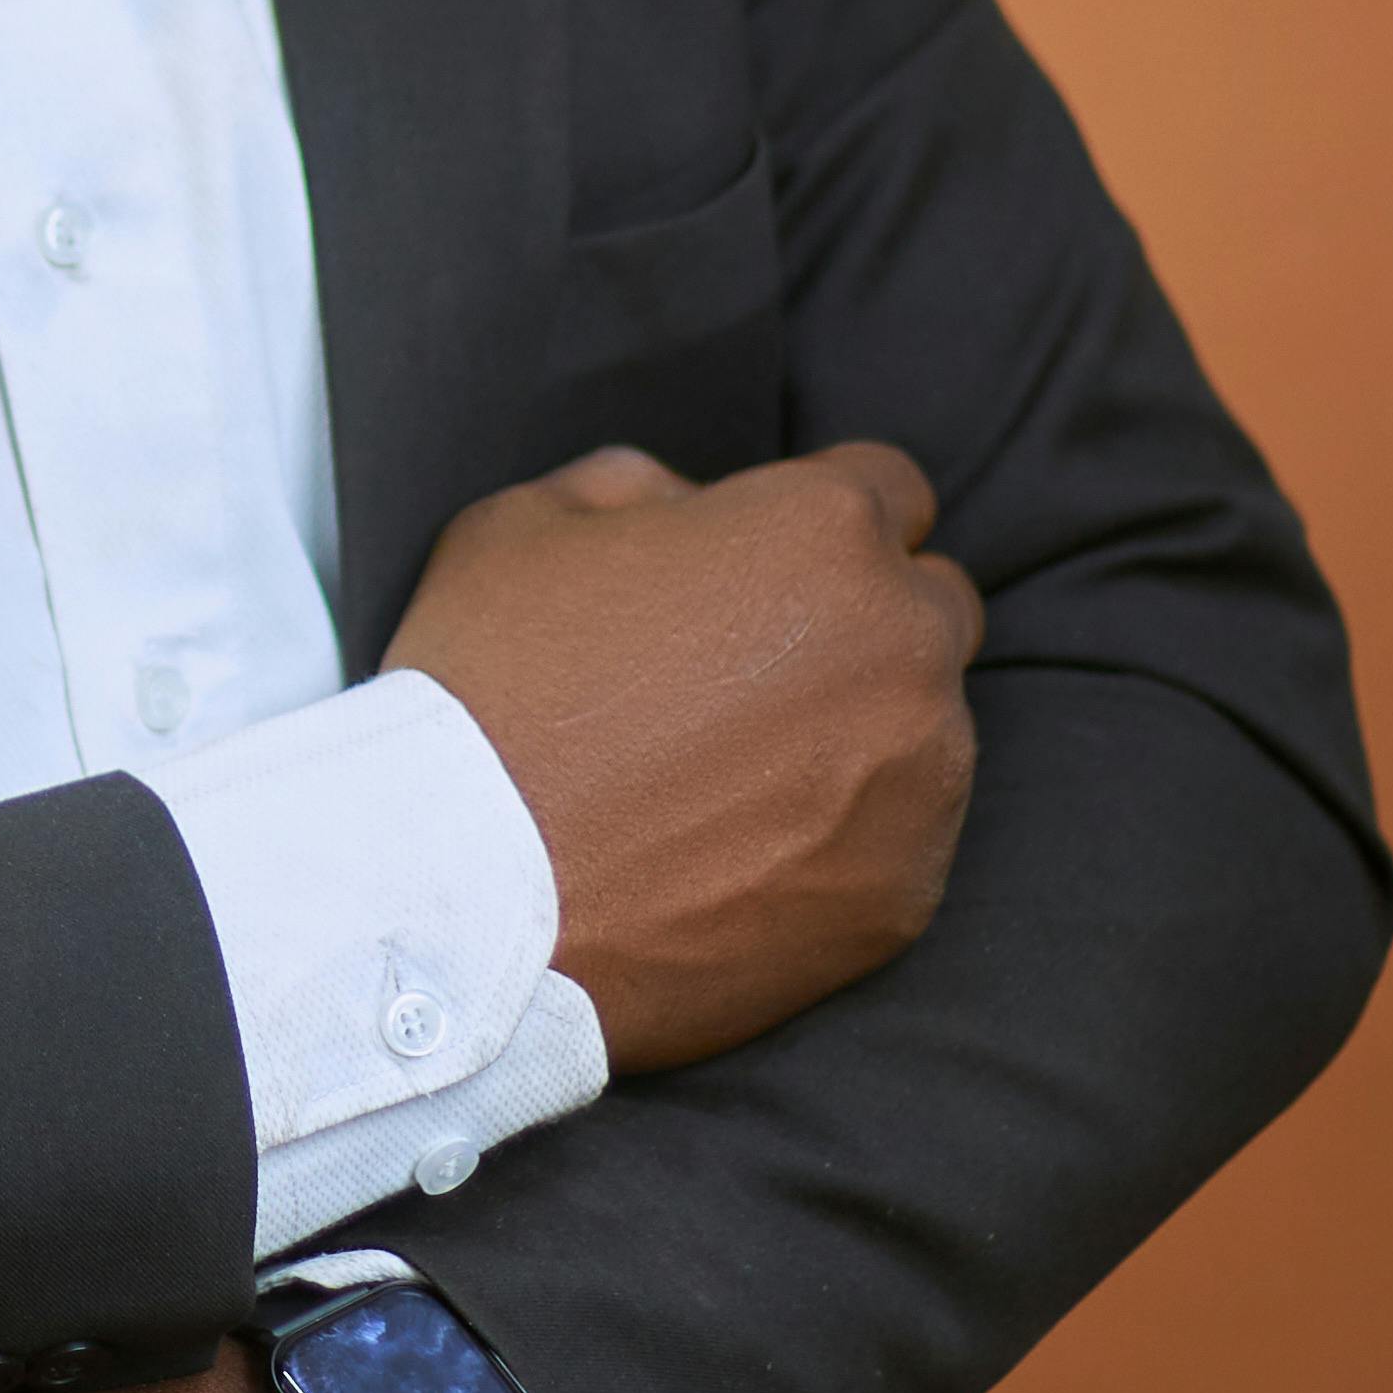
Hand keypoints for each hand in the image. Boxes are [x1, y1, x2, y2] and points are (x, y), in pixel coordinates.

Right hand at [380, 441, 981, 1065]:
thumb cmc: (482, 697)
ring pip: (926, 732)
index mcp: (823, 531)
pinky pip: (901, 845)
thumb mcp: (523, 523)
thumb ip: (643, 488)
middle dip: (862, 625)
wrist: (461, 904)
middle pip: (932, 609)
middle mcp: (902, 646)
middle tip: (749, 679)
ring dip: (859, 737)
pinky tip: (738, 858)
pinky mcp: (902, 895)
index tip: (766, 574)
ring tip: (731, 784)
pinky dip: (842, 844)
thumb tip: (693, 509)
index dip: (818, 525)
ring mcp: (916, 779)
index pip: (890, 492)